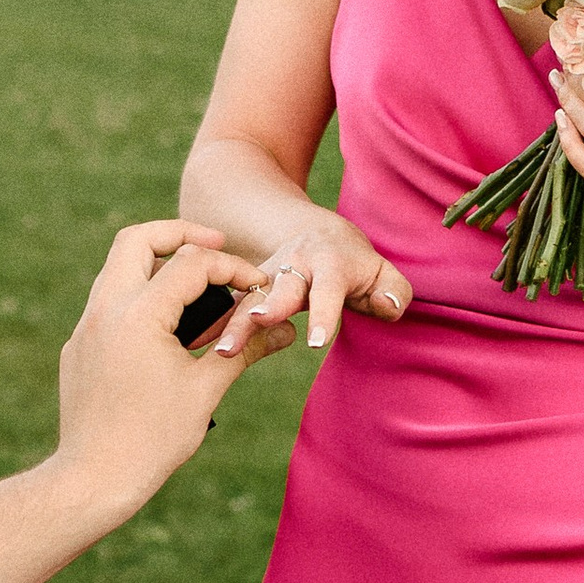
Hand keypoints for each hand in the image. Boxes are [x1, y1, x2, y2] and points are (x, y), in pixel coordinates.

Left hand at [51, 222, 284, 524]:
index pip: (190, 263)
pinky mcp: (77, 348)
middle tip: (216, 243)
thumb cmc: (153, 440)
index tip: (255, 285)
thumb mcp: (206, 390)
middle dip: (179, 233)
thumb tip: (287, 331)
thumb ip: (244, 349)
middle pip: (136, 239)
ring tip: (196, 283)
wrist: (92, 479)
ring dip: (156, 264)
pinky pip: (107, 303)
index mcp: (138, 314)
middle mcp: (105, 310)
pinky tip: (167, 326)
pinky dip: (138, 296)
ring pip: (117, 268)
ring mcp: (85, 328)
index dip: (231, 267)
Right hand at [215, 215, 411, 356]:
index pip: (328, 289)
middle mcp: (294, 264)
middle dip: (265, 307)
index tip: (315, 341)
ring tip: (214, 347)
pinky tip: (190, 343)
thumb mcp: (383, 273)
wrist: (317, 235)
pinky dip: (208, 321)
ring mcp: (267, 273)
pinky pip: (226, 304)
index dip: (323, 314)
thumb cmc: (356, 265)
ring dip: (229, 321)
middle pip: (278, 287)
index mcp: (330, 261)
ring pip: (246, 296)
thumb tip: (386, 306)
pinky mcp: (248, 286)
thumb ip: (393, 292)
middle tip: (255, 323)